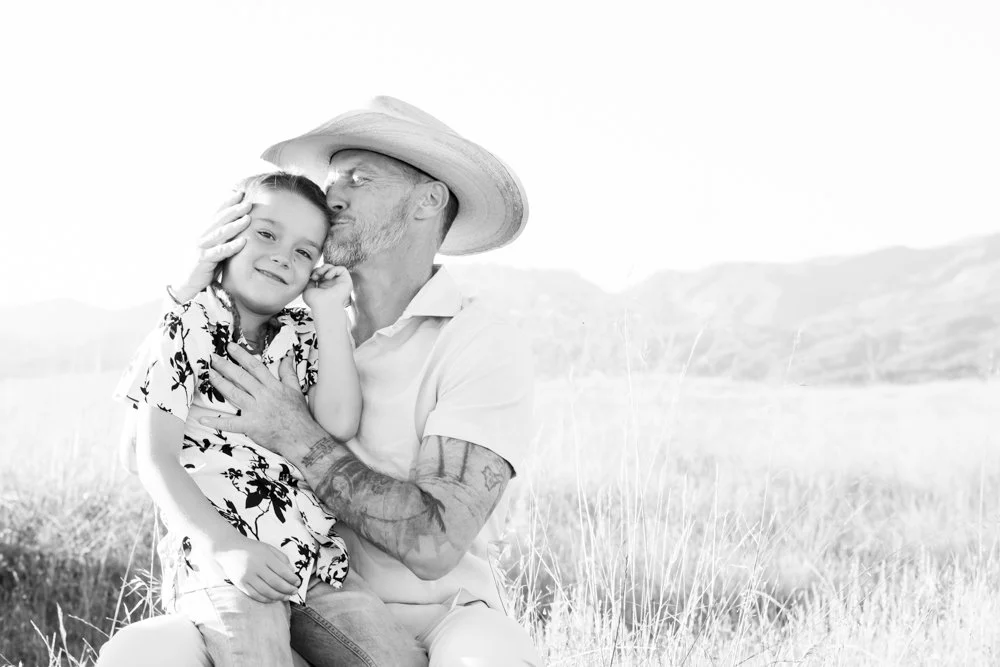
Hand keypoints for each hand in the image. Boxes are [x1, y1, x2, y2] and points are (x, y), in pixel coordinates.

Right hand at [171, 191, 252, 301]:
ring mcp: (201, 248)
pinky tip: (244, 242)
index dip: (227, 202)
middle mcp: (201, 236)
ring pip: (220, 234)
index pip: (217, 213)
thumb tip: (240, 225)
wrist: (187, 284)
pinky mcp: (203, 261)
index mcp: (204, 231)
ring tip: (247, 218)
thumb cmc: (205, 265)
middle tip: (248, 202)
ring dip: (235, 225)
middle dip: (234, 210)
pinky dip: (232, 246)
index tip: (240, 193)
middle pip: (219, 220)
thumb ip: (224, 237)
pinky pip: (220, 252)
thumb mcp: (215, 248)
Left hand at [199, 343, 324, 456]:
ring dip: (220, 384)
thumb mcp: (296, 390)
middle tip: (213, 357)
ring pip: (234, 394)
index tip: (230, 347)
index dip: (241, 355)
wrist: (301, 437)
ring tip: (209, 374)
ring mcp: (255, 411)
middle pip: (241, 377)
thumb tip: (288, 356)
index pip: (255, 366)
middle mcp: (263, 396)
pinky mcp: (250, 426)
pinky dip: (216, 422)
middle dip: (226, 366)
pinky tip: (203, 419)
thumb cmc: (298, 415)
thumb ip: (288, 372)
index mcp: (273, 386)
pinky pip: (230, 423)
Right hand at [209, 534, 300, 602]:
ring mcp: (247, 577)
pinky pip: (255, 595)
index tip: (298, 582)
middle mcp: (256, 567)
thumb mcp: (268, 548)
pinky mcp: (240, 584)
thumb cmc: (252, 548)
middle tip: (295, 591)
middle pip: (275, 582)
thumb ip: (281, 558)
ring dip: (278, 596)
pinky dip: (266, 599)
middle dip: (288, 589)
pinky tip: (273, 599)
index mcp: (265, 556)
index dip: (292, 579)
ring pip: (266, 591)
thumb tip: (292, 571)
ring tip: (286, 597)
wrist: (228, 549)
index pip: (282, 570)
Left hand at [303, 265, 352, 314]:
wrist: (324, 306)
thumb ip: (309, 281)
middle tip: (315, 276)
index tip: (311, 277)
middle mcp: (332, 285)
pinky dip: (333, 270)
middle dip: (319, 269)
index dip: (315, 272)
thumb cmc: (315, 302)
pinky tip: (327, 277)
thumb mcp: (308, 290)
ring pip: (334, 267)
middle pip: (327, 269)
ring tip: (320, 274)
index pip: (321, 274)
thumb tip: (312, 274)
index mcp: (324, 287)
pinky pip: (342, 269)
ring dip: (325, 268)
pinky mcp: (346, 281)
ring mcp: (340, 283)